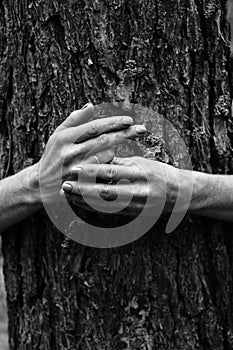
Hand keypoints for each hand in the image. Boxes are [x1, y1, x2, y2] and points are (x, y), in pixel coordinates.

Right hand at [39, 104, 146, 203]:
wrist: (41, 184)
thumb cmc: (53, 156)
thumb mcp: (58, 135)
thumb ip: (75, 119)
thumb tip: (91, 104)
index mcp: (66, 137)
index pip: (94, 126)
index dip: (113, 122)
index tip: (130, 120)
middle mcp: (71, 151)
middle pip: (104, 140)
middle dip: (125, 134)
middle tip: (142, 130)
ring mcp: (76, 168)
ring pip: (105, 156)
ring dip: (117, 151)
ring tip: (123, 147)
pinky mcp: (81, 182)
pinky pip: (103, 173)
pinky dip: (113, 166)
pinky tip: (121, 164)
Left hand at [62, 156, 180, 216]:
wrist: (179, 193)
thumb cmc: (158, 172)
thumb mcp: (140, 163)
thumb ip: (119, 162)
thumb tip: (94, 158)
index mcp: (141, 173)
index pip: (112, 171)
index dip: (92, 171)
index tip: (74, 168)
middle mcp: (139, 191)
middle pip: (105, 192)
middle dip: (83, 190)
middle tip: (64, 186)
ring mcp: (137, 206)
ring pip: (105, 206)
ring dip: (84, 201)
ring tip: (67, 196)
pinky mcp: (135, 215)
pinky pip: (110, 213)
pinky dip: (94, 208)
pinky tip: (81, 204)